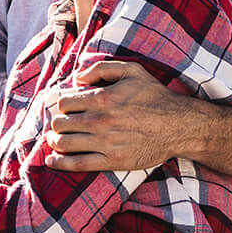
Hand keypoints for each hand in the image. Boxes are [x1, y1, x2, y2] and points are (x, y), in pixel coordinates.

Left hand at [41, 60, 212, 172]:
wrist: (180, 126)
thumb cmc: (156, 97)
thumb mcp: (132, 71)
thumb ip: (102, 68)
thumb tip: (78, 77)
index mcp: (102, 98)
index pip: (64, 103)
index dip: (61, 105)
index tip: (64, 108)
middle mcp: (100, 121)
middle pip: (60, 123)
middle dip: (56, 123)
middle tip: (58, 124)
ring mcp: (105, 143)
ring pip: (64, 143)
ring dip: (54, 141)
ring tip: (54, 140)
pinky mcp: (112, 161)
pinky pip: (78, 164)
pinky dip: (60, 163)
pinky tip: (51, 161)